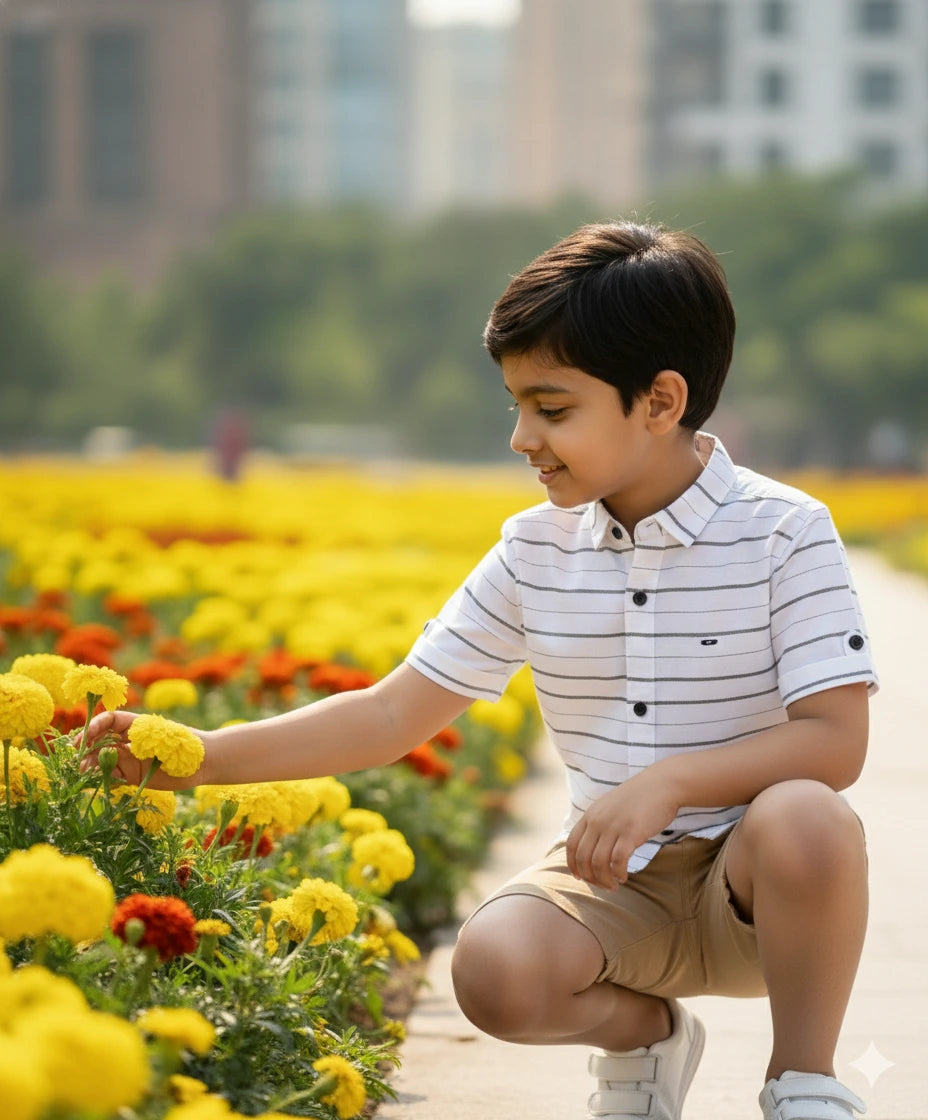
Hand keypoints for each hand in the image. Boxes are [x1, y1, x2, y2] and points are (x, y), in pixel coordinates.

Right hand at [75, 710, 210, 789]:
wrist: (205, 762)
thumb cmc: (186, 743)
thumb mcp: (161, 739)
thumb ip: (137, 744)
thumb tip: (111, 748)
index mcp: (136, 725)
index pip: (109, 721)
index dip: (94, 727)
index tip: (83, 738)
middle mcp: (130, 741)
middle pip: (101, 741)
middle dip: (87, 749)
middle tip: (78, 760)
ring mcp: (130, 759)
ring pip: (103, 760)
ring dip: (91, 765)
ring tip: (85, 774)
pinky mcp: (133, 776)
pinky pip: (112, 777)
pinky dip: (101, 780)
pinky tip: (95, 784)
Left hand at [565, 770, 678, 888]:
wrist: (662, 785)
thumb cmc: (638, 799)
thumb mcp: (610, 806)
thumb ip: (599, 822)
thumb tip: (593, 847)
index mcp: (590, 814)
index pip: (571, 844)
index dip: (572, 864)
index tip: (579, 877)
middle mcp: (598, 821)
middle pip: (583, 858)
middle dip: (590, 877)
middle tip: (602, 886)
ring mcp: (613, 826)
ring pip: (599, 863)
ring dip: (604, 880)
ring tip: (613, 886)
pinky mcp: (631, 832)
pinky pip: (618, 861)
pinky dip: (618, 873)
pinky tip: (623, 877)